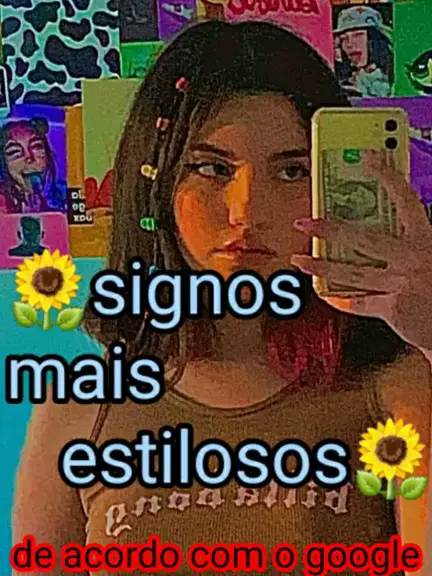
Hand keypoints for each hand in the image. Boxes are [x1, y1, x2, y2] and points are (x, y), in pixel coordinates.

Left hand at [291, 150, 431, 350]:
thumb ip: (416, 241)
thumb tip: (395, 232)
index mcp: (427, 240)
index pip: (406, 200)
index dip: (388, 176)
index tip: (369, 158)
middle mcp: (413, 258)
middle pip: (363, 238)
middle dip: (330, 230)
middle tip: (305, 223)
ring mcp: (401, 284)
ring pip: (352, 272)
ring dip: (321, 266)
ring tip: (299, 261)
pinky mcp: (393, 308)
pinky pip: (358, 303)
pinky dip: (340, 300)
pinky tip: (326, 294)